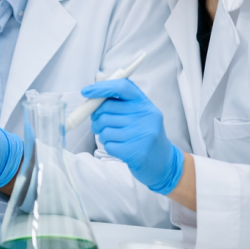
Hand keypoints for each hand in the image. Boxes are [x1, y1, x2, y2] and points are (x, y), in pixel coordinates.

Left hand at [84, 78, 183, 194]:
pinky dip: (108, 145)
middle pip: (106, 109)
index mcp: (145, 104)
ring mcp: (141, 135)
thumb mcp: (140, 111)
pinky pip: (108, 144)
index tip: (86, 92)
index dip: (101, 88)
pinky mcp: (135, 152)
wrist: (163, 161)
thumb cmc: (144, 132)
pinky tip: (118, 146)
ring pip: (104, 128)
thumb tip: (96, 87)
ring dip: (102, 133)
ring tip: (112, 135)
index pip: (122, 87)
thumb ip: (121, 99)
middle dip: (97, 116)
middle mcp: (145, 117)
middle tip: (100, 121)